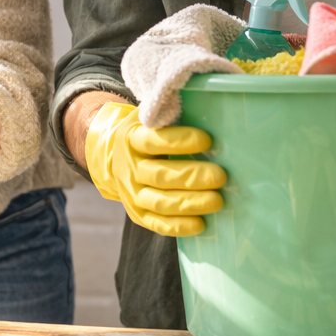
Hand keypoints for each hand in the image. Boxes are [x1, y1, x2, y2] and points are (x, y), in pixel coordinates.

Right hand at [82, 102, 225, 235]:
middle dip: (192, 177)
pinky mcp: (136, 213)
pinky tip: (200, 224)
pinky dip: (178, 226)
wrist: (115, 156)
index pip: (154, 141)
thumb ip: (172, 116)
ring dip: (190, 203)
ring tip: (217, 201)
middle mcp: (128, 167)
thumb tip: (213, 108)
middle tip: (221, 176)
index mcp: (131, 138)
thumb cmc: (149, 134)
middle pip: (160, 175)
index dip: (180, 142)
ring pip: (159, 202)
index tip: (207, 140)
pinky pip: (156, 223)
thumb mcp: (152, 118)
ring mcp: (130, 192)